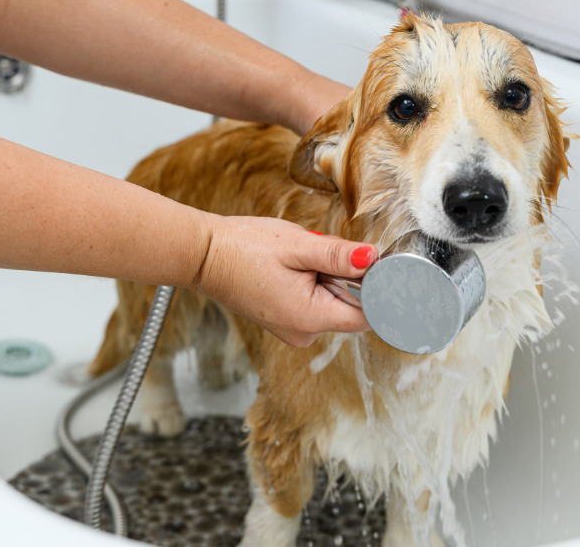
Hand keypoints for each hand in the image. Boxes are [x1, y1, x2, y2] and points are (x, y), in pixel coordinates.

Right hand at [192, 215, 376, 346]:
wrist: (204, 256)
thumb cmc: (243, 249)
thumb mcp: (297, 246)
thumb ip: (338, 255)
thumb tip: (373, 258)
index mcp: (311, 318)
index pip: (368, 316)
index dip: (375, 289)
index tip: (365, 264)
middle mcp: (305, 332)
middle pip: (351, 307)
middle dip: (344, 276)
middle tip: (317, 254)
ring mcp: (294, 329)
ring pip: (333, 302)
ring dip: (326, 277)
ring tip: (297, 260)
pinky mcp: (286, 320)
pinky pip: (315, 302)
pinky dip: (312, 283)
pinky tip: (290, 268)